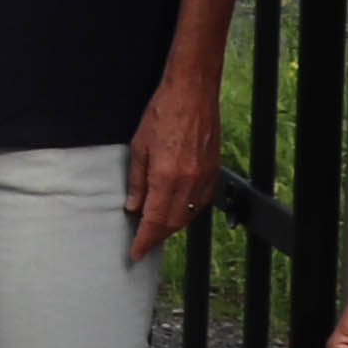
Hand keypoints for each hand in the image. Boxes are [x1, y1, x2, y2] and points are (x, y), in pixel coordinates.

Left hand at [125, 61, 225, 264]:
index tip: (135, 254)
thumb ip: (136, 181)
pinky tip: (176, 211)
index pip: (154, 221)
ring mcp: (204, 177)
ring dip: (172, 226)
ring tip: (156, 230)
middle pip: (173, 223)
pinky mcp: (214, 171)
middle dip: (157, 236)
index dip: (144, 241)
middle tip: (142, 243)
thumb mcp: (138, 147)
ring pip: (189, 216)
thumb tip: (133, 207)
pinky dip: (188, 212)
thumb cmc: (162, 114)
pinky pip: (201, 203)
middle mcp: (188, 182)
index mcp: (166, 177)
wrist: (192, 93)